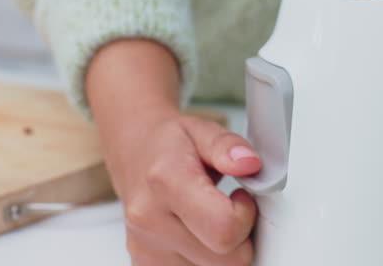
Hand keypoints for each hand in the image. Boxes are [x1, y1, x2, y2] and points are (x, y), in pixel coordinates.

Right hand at [109, 110, 262, 265]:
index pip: (223, 229)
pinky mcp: (143, 265)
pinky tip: (196, 234)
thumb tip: (249, 164)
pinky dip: (203, 260)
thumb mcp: (202, 130)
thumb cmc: (168, 144)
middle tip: (229, 209)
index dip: (245, 216)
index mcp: (166, 181)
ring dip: (221, 252)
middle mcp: (149, 220)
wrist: (133, 154)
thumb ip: (227, 146)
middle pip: (226, 260)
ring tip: (209, 219)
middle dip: (240, 238)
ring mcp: (144, 248)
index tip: (240, 198)